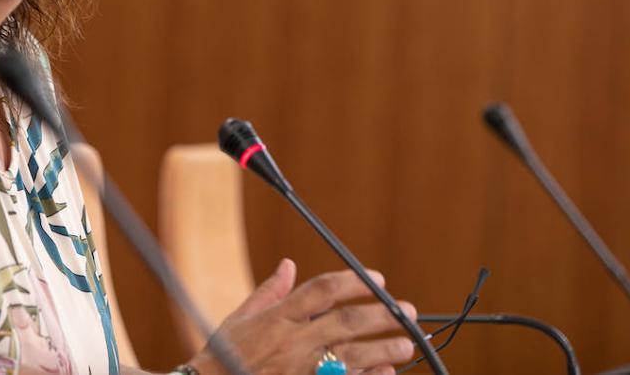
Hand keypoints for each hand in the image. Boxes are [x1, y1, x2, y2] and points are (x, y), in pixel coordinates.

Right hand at [187, 259, 417, 374]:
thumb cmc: (223, 355)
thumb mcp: (240, 317)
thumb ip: (270, 291)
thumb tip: (289, 265)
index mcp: (277, 317)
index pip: (322, 290)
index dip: (353, 281)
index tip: (377, 280)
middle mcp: (292, 341)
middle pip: (346, 322)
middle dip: (382, 315)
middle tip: (407, 311)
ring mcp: (300, 370)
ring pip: (353, 356)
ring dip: (384, 349)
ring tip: (406, 343)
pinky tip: (386, 372)